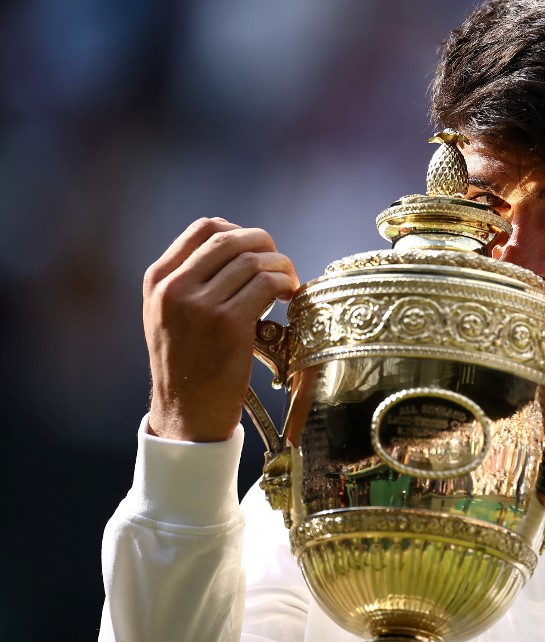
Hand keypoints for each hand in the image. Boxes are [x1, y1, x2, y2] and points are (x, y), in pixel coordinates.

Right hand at [143, 218, 299, 441]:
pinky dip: (285, 284)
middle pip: (232, 239)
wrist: (186, 414)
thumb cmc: (188, 364)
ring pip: (254, 260)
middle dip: (265, 245)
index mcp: (159, 280)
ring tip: (288, 285)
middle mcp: (174, 288)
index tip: (256, 249)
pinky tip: (288, 298)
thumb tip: (239, 245)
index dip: (239, 231)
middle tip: (280, 265)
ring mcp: (200, 306)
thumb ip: (191, 279)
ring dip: (281, 266)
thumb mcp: (170, 315)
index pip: (204, 228)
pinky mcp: (227, 324)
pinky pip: (266, 285)